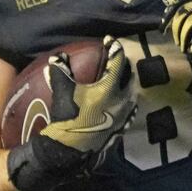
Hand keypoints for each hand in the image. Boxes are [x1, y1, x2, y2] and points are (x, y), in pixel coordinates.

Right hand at [5, 41, 133, 190]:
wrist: (70, 149)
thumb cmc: (67, 119)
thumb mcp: (62, 92)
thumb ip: (61, 71)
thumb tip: (59, 56)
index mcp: (109, 88)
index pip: (117, 61)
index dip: (114, 47)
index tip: (109, 40)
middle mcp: (122, 100)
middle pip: (129, 76)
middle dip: (124, 65)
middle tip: (115, 59)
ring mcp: (124, 115)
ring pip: (132, 93)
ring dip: (127, 83)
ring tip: (120, 79)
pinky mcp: (121, 127)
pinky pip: (130, 111)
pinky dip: (127, 102)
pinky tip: (122, 102)